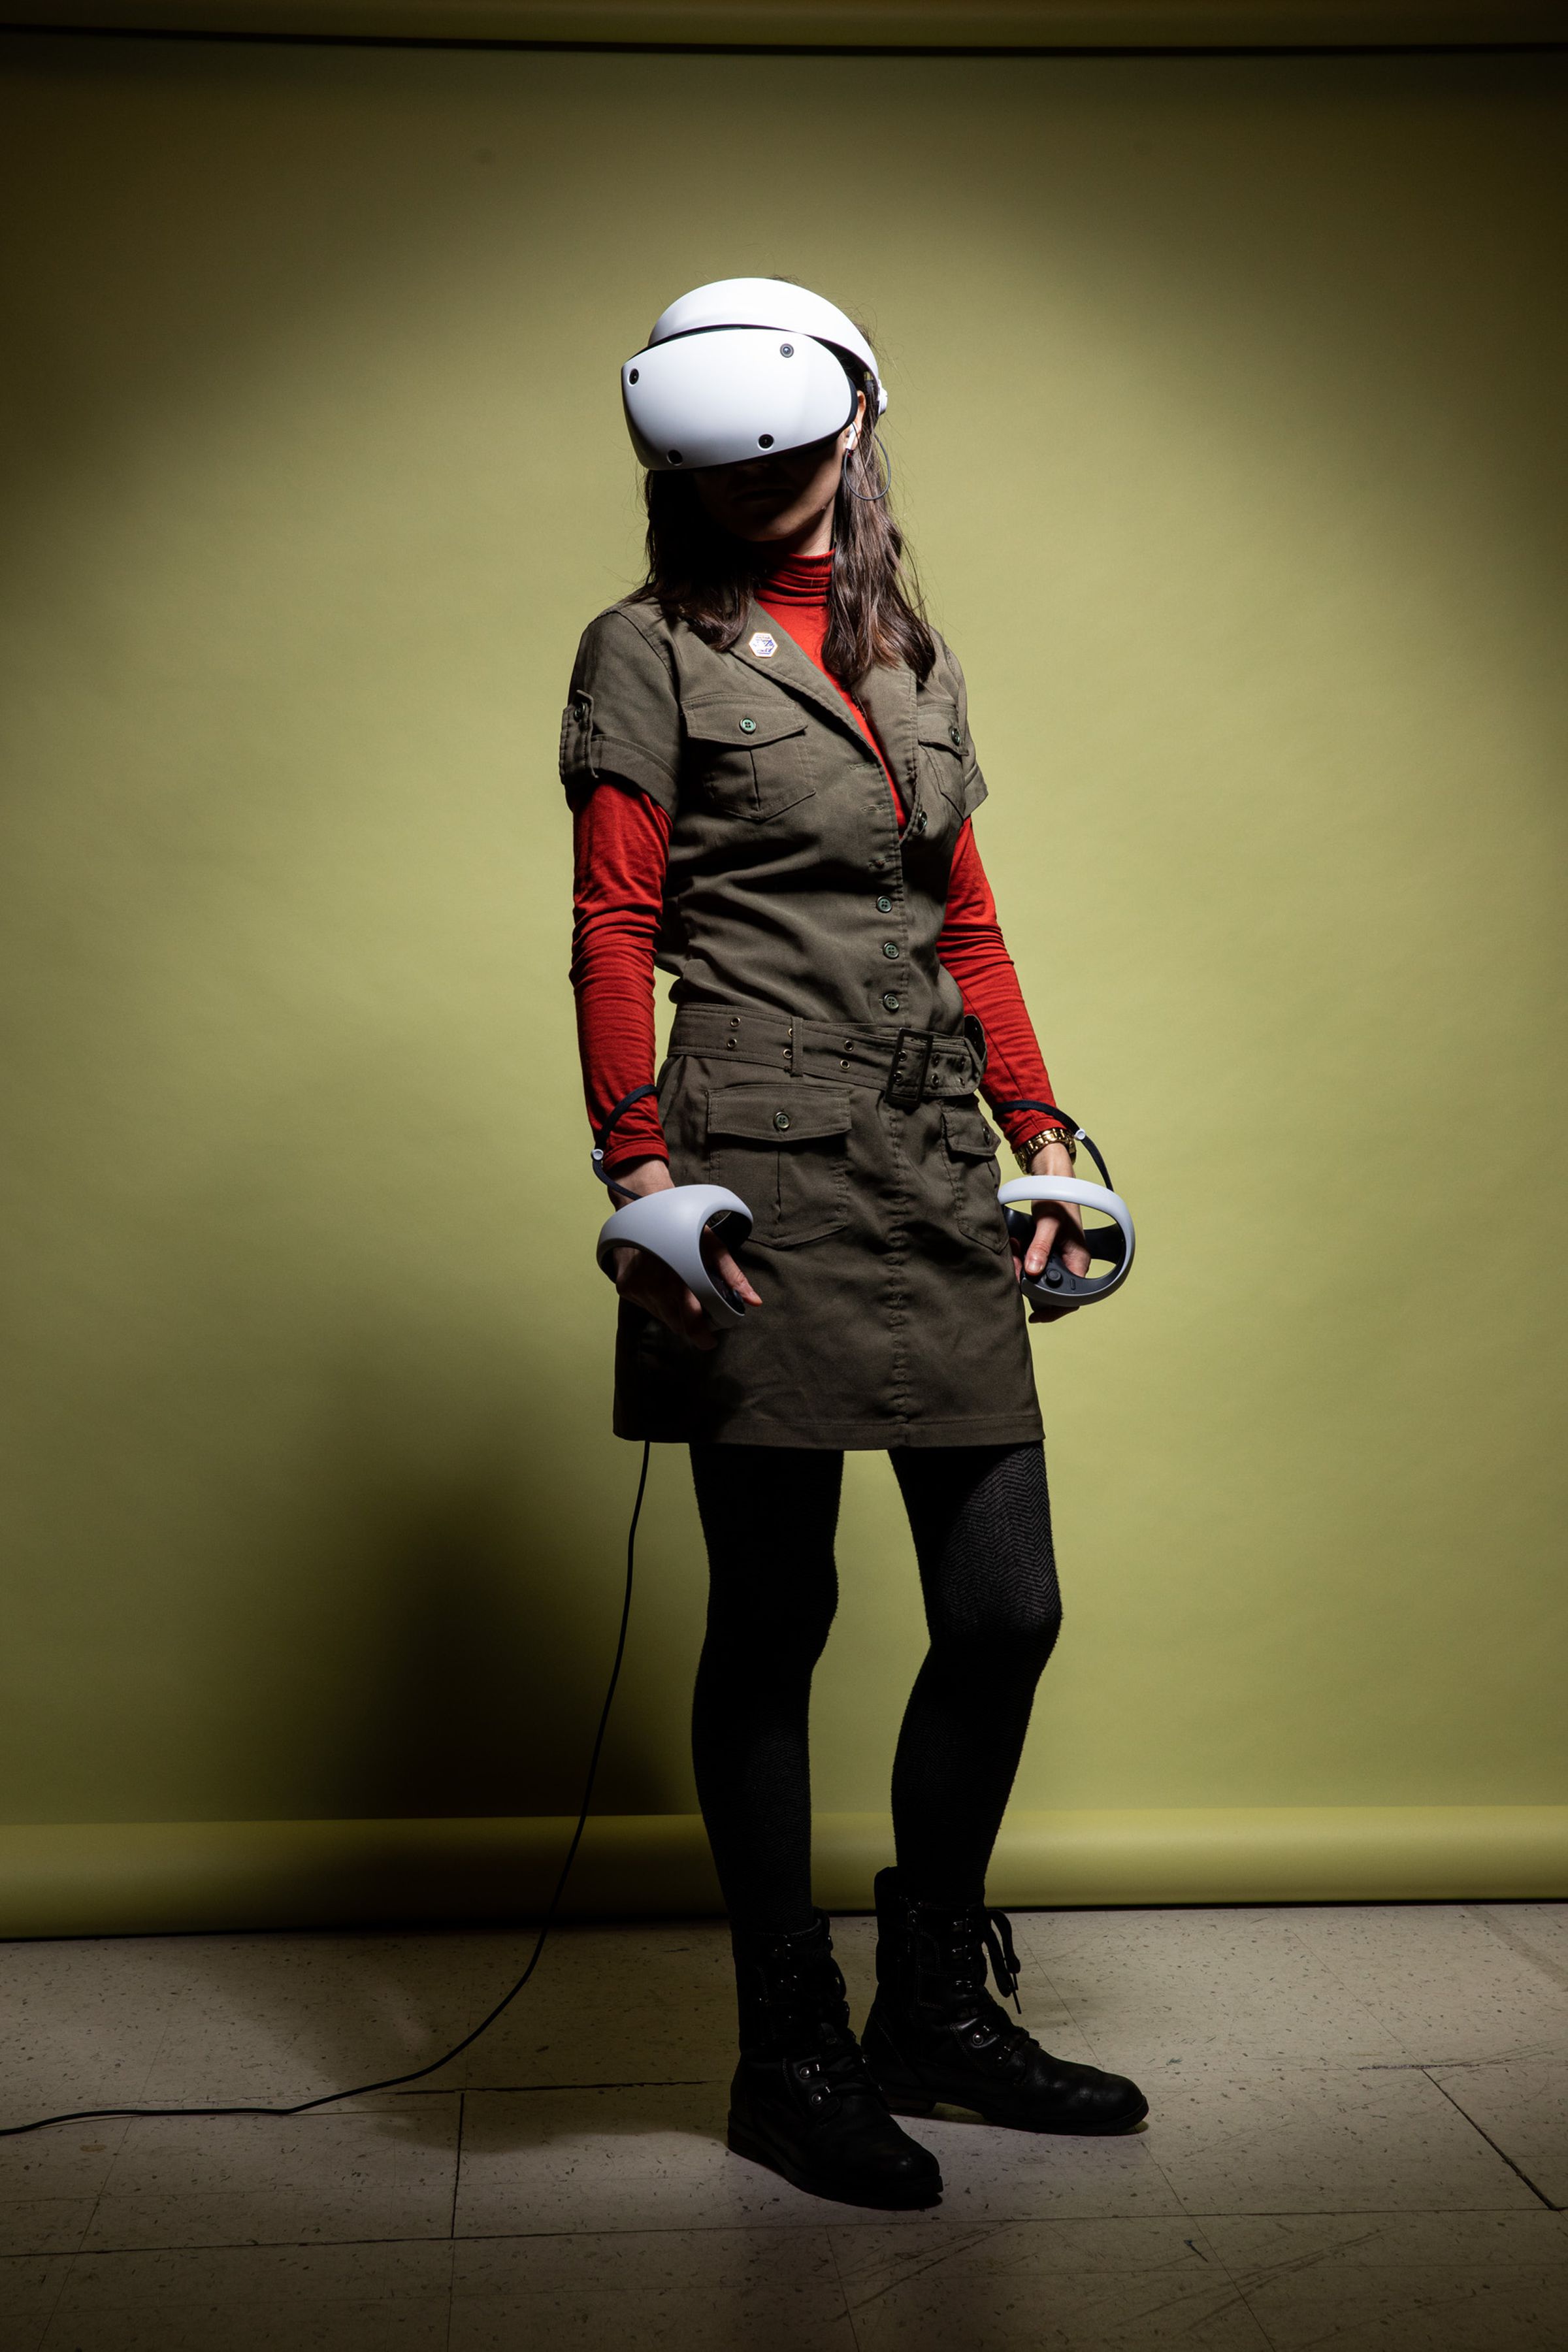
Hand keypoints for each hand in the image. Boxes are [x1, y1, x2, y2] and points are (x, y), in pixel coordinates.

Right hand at [603, 1157, 761, 1350]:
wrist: (643, 1206)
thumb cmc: (683, 1223)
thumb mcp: (712, 1245)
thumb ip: (732, 1276)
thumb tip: (753, 1302)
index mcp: (679, 1276)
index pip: (690, 1321)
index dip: (702, 1336)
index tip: (711, 1339)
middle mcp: (655, 1285)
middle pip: (677, 1324)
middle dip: (693, 1326)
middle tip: (704, 1317)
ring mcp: (637, 1288)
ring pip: (662, 1316)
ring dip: (677, 1313)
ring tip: (684, 1292)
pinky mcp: (625, 1287)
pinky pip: (648, 1306)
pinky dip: (660, 1303)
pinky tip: (664, 1284)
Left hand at [1010, 1138, 1088, 1323]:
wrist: (1052, 1177)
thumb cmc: (1057, 1197)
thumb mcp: (1048, 1222)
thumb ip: (1041, 1247)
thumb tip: (1032, 1272)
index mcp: (1078, 1260)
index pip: (1070, 1298)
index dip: (1054, 1310)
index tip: (1034, 1314)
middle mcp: (1069, 1262)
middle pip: (1049, 1290)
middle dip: (1028, 1286)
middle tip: (1011, 1272)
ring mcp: (1056, 1257)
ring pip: (1036, 1277)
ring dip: (1020, 1270)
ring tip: (1011, 1253)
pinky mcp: (1043, 1250)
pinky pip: (1030, 1263)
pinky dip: (1019, 1258)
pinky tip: (1013, 1246)